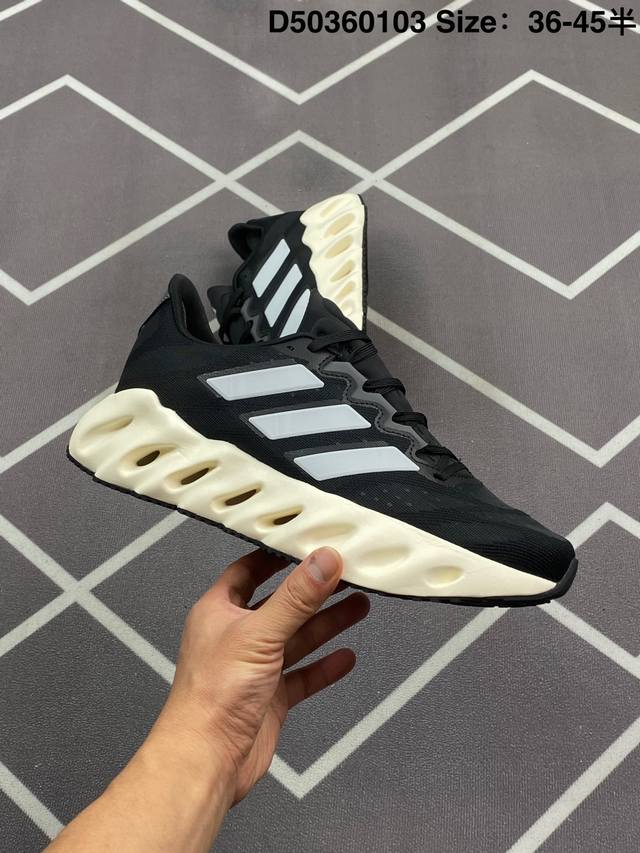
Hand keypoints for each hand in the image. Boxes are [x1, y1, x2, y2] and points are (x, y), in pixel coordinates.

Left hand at [157, 547, 369, 802]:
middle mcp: (236, 637)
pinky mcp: (270, 698)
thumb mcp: (259, 633)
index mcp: (219, 612)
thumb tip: (322, 561)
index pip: (249, 570)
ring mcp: (255, 668)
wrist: (206, 760)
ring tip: (357, 606)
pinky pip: (303, 675)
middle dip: (314, 591)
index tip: (305, 543)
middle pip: (282, 604)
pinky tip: (345, 657)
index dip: (276, 556)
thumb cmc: (210, 698)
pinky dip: (325, 666)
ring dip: (327, 623)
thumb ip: (296, 597)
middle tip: (346, 575)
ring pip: (297, 638)